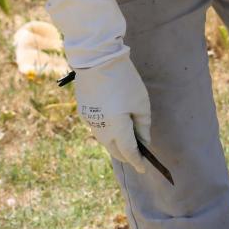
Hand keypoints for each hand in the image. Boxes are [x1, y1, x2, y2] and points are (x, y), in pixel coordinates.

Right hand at [72, 53, 152, 172]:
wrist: (96, 60)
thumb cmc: (124, 80)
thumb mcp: (141, 102)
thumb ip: (143, 125)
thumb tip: (143, 141)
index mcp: (116, 128)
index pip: (128, 151)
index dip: (137, 161)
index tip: (144, 168)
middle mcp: (99, 128)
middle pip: (114, 149)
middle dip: (125, 155)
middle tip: (137, 158)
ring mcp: (89, 120)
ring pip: (104, 139)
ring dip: (115, 144)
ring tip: (127, 144)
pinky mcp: (83, 110)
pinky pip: (97, 127)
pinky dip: (107, 131)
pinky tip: (114, 128)